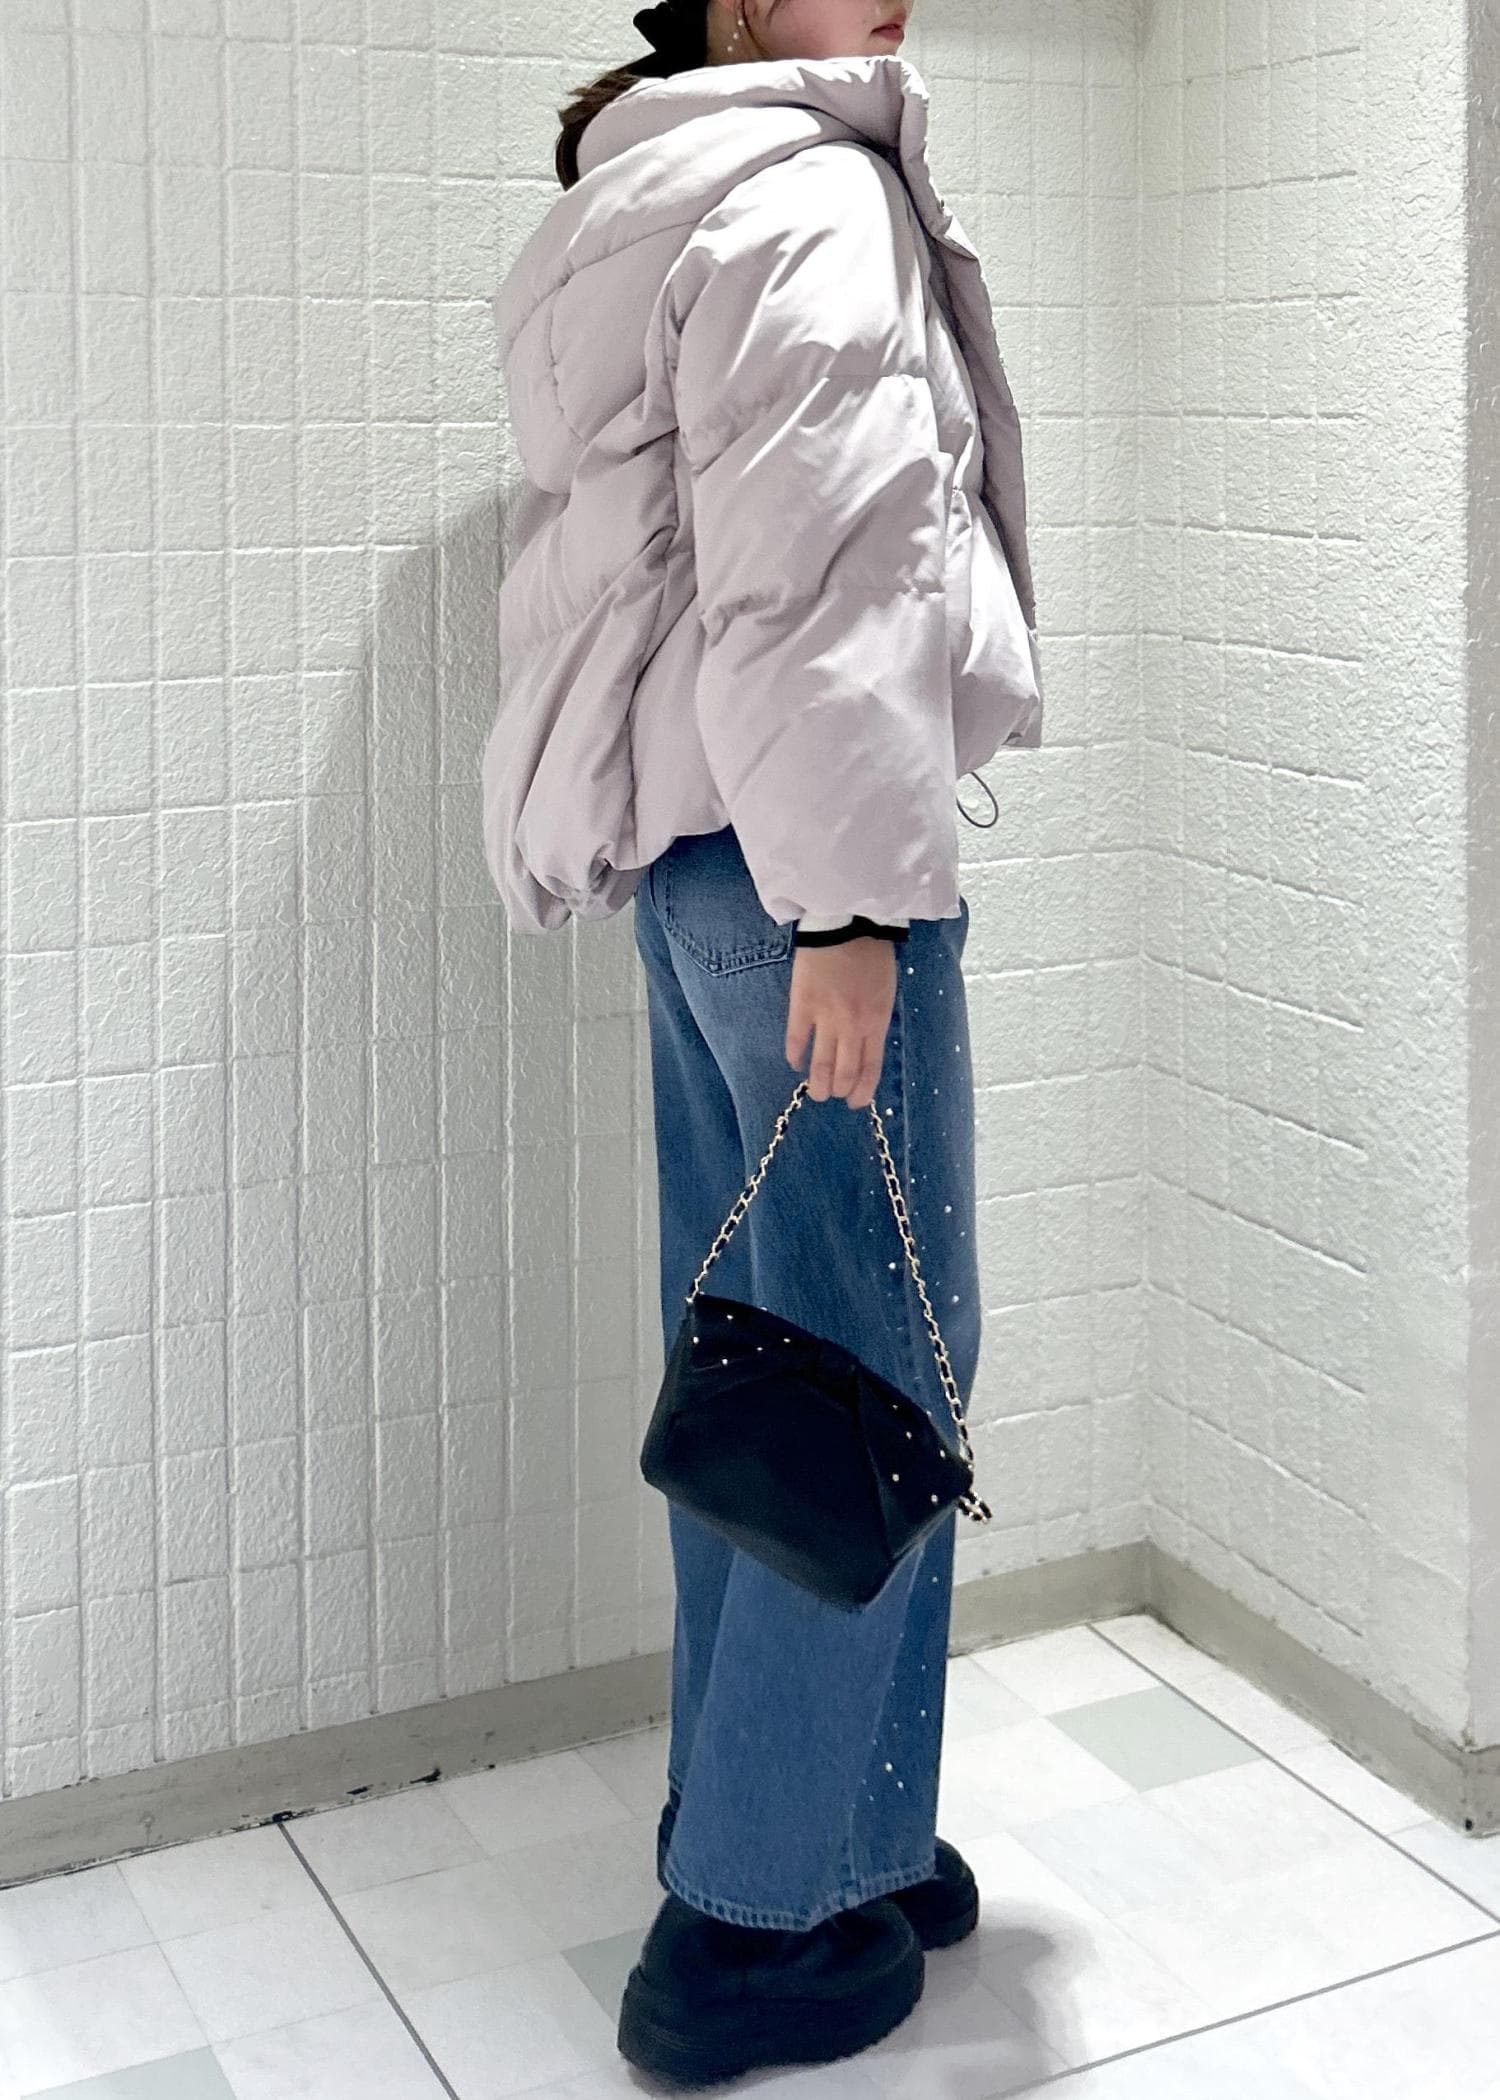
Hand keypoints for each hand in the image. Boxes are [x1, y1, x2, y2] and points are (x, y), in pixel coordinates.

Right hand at [785, 938, 897, 1110]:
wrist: (847, 926)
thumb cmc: (872, 957)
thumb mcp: (885, 994)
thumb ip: (875, 1023)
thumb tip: (863, 1049)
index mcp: (876, 1023)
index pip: (870, 1070)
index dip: (861, 1092)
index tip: (855, 1102)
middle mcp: (852, 1027)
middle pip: (844, 1074)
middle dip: (838, 1091)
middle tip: (831, 1095)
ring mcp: (825, 1018)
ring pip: (820, 1065)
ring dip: (817, 1084)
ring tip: (815, 1092)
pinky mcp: (802, 1006)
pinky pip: (796, 1040)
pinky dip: (796, 1057)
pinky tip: (796, 1064)